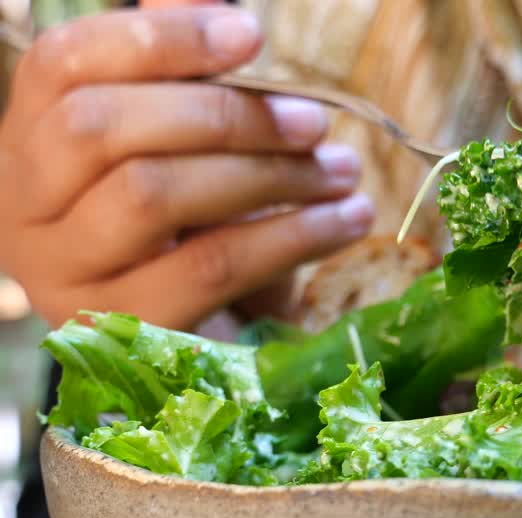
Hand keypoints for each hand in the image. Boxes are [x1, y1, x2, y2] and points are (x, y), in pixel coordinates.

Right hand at [0, 5, 372, 330]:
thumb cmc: (195, 224)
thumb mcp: (185, 145)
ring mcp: (66, 275)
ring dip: (268, 176)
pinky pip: (209, 269)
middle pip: (103, 129)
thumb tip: (216, 2)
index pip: (64, 63)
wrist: (207, 335)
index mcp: (30, 139)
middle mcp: (26, 207)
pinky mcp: (128, 329)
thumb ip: (184, 73)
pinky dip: (291, 238)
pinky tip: (346, 221)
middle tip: (315, 121)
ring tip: (344, 171)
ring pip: (155, 197)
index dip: (159, 38)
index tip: (252, 35)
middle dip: (222, 115)